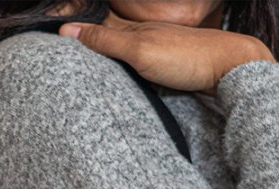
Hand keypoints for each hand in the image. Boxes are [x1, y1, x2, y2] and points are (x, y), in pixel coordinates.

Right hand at [57, 10, 275, 96]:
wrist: (229, 69)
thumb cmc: (187, 59)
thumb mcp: (140, 50)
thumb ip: (105, 41)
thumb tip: (67, 31)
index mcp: (131, 29)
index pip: (93, 26)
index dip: (73, 27)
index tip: (49, 31)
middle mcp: (141, 36)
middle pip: (105, 35)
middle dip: (84, 38)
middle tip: (58, 43)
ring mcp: (154, 51)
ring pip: (120, 49)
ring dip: (102, 52)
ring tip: (79, 56)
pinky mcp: (165, 66)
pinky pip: (134, 64)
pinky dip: (120, 65)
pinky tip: (117, 73)